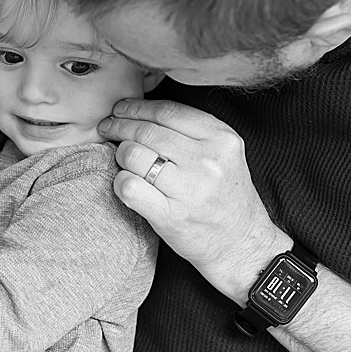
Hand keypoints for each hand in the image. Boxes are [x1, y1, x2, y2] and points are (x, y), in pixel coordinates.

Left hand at [97, 99, 293, 303]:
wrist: (242, 245)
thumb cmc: (226, 196)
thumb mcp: (223, 154)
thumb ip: (191, 131)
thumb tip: (140, 112)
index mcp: (221, 139)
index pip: (167, 111)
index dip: (136, 107)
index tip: (120, 108)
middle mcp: (207, 160)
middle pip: (146, 131)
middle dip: (119, 126)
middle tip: (108, 128)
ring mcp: (189, 189)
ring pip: (133, 155)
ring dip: (120, 154)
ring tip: (122, 158)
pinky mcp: (171, 216)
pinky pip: (129, 187)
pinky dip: (119, 181)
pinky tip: (125, 182)